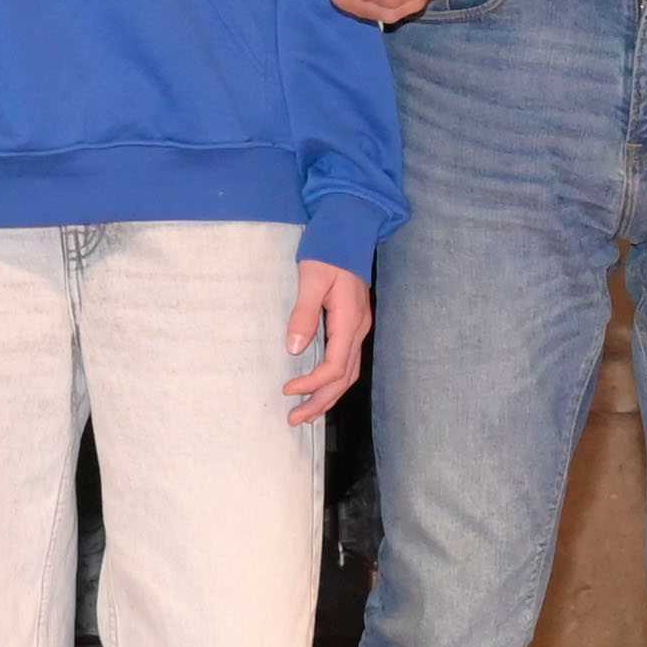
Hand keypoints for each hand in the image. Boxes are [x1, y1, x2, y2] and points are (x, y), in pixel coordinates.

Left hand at [283, 259, 372, 421]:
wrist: (351, 227)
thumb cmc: (330, 249)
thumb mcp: (311, 278)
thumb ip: (304, 314)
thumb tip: (295, 349)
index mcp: (350, 321)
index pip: (334, 367)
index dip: (311, 384)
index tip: (286, 389)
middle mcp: (359, 329)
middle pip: (344, 378)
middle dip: (320, 402)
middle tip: (294, 419)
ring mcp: (359, 327)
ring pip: (349, 373)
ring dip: (328, 396)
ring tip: (306, 413)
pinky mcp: (353, 323)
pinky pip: (347, 361)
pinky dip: (333, 380)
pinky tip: (319, 386)